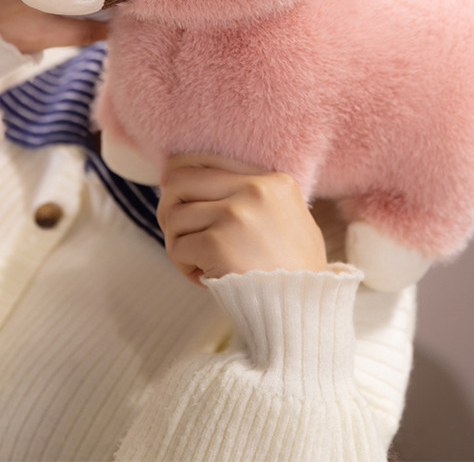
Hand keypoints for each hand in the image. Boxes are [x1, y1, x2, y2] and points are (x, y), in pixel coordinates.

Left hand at [158, 154, 327, 285]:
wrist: (304, 312)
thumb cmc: (293, 271)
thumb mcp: (288, 219)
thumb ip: (254, 198)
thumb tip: (197, 186)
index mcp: (273, 180)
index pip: (203, 160)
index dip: (179, 178)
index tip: (177, 198)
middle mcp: (255, 189)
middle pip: (179, 180)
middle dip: (169, 208)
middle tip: (179, 233)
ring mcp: (237, 215)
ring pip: (174, 216)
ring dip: (178, 243)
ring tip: (199, 263)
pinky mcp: (219, 244)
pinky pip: (177, 247)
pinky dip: (184, 265)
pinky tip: (205, 278)